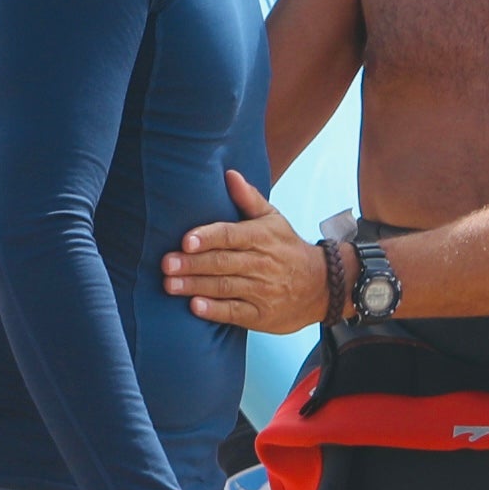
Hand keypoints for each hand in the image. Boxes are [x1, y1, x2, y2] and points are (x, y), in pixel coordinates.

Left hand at [164, 170, 333, 333]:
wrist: (322, 286)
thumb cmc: (287, 248)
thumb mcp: (274, 220)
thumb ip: (249, 199)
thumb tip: (229, 174)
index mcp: (261, 237)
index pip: (231, 235)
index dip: (208, 237)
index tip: (186, 240)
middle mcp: (261, 263)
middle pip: (222, 262)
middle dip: (192, 264)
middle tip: (166, 264)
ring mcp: (262, 291)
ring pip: (224, 287)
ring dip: (195, 286)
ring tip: (170, 285)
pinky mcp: (261, 315)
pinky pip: (235, 312)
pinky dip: (215, 310)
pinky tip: (195, 307)